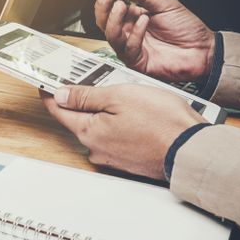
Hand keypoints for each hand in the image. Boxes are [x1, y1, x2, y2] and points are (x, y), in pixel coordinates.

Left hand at [41, 85, 204, 180]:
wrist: (192, 150)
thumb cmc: (162, 123)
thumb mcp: (119, 96)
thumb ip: (86, 96)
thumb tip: (61, 95)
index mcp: (88, 132)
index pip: (59, 110)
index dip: (51, 93)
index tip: (46, 83)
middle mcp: (96, 148)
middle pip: (81, 117)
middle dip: (86, 98)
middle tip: (97, 79)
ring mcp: (112, 157)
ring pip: (101, 126)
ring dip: (109, 110)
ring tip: (129, 93)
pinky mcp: (129, 160)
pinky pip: (117, 136)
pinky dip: (122, 122)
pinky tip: (139, 112)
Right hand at [95, 0, 214, 82]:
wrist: (202, 49)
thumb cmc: (187, 28)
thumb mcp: (166, 4)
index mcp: (135, 17)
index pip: (113, 7)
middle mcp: (130, 32)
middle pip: (106, 22)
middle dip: (103, 7)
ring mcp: (132, 47)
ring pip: (111, 35)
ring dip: (114, 19)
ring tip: (121, 5)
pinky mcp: (137, 61)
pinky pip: (128, 48)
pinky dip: (135, 33)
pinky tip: (144, 21)